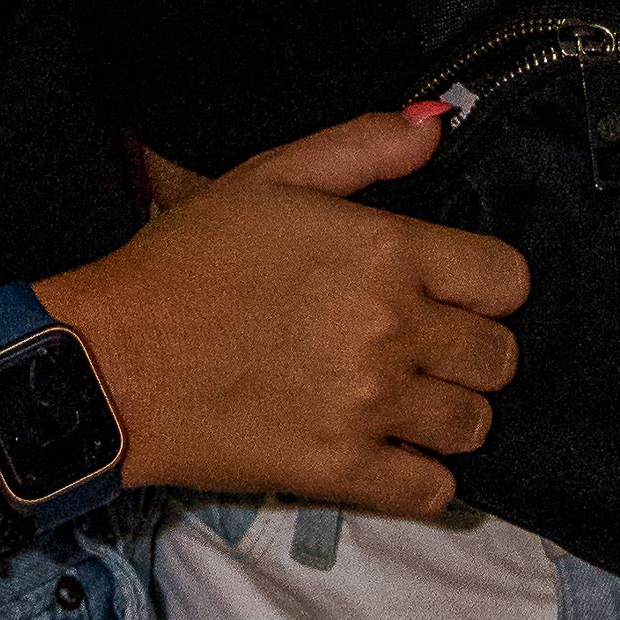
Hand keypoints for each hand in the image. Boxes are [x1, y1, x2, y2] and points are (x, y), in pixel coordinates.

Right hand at [51, 111, 529, 514]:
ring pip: (475, 426)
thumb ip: (363, 146)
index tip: (453, 292)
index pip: (507, 280)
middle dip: (473, 351)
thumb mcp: (270, 175)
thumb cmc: (187, 260)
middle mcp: (394, 329)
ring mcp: (371, 407)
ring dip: (451, 414)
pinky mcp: (341, 473)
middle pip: (499, 358)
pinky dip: (425, 478)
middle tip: (428, 350)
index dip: (487, 285)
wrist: (112, 360)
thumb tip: (438, 127)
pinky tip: (394, 454)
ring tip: (409, 402)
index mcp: (387, 251)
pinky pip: (433, 492)